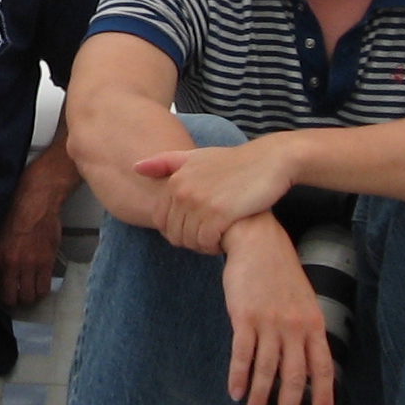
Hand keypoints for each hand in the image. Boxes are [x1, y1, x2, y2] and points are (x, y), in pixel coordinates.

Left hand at [0, 181, 64, 307]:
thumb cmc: (17, 215)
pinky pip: (43, 288)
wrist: (37, 202)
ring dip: (29, 297)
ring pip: (28, 296)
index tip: (2, 297)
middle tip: (17, 296)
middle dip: (14, 301)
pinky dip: (42, 291)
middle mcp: (11, 263)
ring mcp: (29, 264)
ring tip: (29, 292)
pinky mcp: (46, 262)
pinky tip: (40, 286)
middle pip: (11, 298)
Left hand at [134, 134, 296, 254]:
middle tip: (207, 236)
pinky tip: (224, 239)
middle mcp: (183, 191)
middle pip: (173, 234)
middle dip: (188, 240)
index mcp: (175, 180)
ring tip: (216, 237)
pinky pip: (205, 242)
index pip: (160, 221)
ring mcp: (200, 202)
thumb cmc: (234, 162)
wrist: (270, 161)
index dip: (176, 230)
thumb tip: (135, 167)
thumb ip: (166, 162)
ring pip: (189, 241)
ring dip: (201, 245)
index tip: (195, 228)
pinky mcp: (218, 214)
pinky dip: (213, 246)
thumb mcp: (198, 157)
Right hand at [219, 216, 336, 404]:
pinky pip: (242, 355)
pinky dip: (238, 376)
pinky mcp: (245, 318)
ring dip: (260, 397)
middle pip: (294, 377)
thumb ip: (305, 330)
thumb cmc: (280, 272)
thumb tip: (305, 362)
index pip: (322, 367)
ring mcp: (269, 323)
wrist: (257, 243)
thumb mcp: (303, 300)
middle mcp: (294, 327)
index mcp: (313, 324)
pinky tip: (235, 391)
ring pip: (267, 370)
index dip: (324, 395)